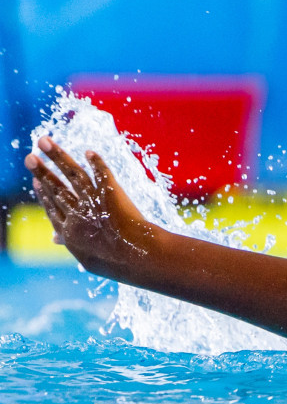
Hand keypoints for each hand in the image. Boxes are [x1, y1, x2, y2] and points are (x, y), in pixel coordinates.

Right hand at [25, 137, 159, 276]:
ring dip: (58, 156)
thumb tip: (54, 238)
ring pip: (72, 175)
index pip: (51, 207)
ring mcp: (93, 202)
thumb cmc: (116, 262)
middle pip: (56, 188)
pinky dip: (96, 162)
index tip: (36, 181)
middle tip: (30, 156)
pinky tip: (88, 152)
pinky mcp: (111, 193)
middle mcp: (77, 213)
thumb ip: (70, 242)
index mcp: (68, 231)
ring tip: (44, 141)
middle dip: (42, 171)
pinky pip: (101, 174)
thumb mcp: (87, 257)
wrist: (139, 258)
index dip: (43, 193)